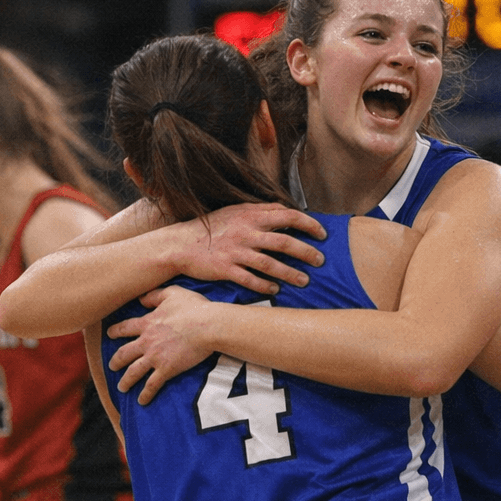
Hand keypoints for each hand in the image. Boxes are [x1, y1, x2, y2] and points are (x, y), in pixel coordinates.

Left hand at [107, 285, 218, 404]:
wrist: (208, 326)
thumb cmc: (194, 308)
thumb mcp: (173, 293)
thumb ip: (154, 295)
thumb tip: (141, 299)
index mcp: (147, 323)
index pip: (125, 328)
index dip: (115, 331)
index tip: (110, 334)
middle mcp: (146, 342)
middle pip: (124, 353)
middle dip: (116, 361)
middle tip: (112, 366)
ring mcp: (155, 357)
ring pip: (133, 372)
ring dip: (126, 381)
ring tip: (122, 388)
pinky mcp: (167, 369)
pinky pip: (152, 385)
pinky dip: (145, 394)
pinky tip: (141, 401)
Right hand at [166, 202, 326, 293]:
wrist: (179, 244)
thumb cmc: (211, 228)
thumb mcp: (235, 211)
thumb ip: (261, 210)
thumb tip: (287, 210)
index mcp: (249, 215)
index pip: (287, 216)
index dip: (308, 224)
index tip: (322, 234)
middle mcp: (245, 232)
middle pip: (284, 242)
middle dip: (306, 252)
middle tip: (320, 261)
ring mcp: (235, 252)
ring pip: (270, 264)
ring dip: (290, 274)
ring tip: (304, 281)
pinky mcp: (225, 269)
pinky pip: (250, 280)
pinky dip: (265, 286)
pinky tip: (275, 290)